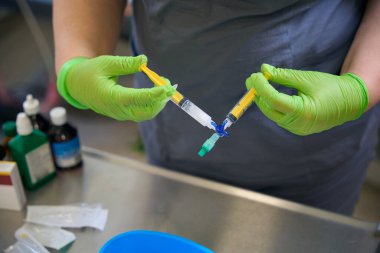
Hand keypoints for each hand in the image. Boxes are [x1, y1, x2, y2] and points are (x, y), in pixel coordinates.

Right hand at [57, 55, 174, 120]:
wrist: (77, 86)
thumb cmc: (90, 72)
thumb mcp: (105, 62)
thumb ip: (125, 63)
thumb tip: (144, 61)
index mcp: (110, 96)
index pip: (136, 99)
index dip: (153, 95)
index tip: (166, 88)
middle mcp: (117, 109)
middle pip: (145, 111)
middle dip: (160, 100)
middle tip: (170, 85)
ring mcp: (121, 114)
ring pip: (146, 114)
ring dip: (159, 102)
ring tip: (166, 86)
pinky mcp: (124, 114)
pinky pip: (142, 113)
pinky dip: (153, 104)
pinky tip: (159, 93)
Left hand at [246, 64, 368, 134]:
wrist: (351, 102)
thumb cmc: (331, 87)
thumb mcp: (306, 78)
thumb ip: (284, 75)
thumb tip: (264, 69)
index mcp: (302, 112)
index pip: (273, 99)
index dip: (261, 87)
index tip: (254, 75)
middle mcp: (298, 124)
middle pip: (269, 109)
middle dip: (258, 94)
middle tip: (250, 79)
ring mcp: (297, 129)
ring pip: (272, 114)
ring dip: (264, 99)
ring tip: (257, 84)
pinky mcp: (298, 128)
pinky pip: (280, 116)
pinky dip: (272, 105)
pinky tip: (268, 94)